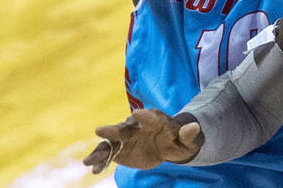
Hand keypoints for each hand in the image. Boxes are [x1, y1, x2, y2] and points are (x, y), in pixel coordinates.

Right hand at [83, 109, 201, 173]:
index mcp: (156, 120)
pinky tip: (94, 169)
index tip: (138, 114)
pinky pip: (107, 155)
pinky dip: (100, 161)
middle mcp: (137, 126)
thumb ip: (188, 134)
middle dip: (113, 130)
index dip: (145, 116)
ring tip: (88, 161)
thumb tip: (194, 127)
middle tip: (99, 131)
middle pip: (125, 127)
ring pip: (111, 143)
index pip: (151, 117)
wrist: (167, 145)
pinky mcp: (119, 149)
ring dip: (100, 150)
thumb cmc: (179, 140)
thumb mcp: (188, 140)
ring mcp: (126, 137)